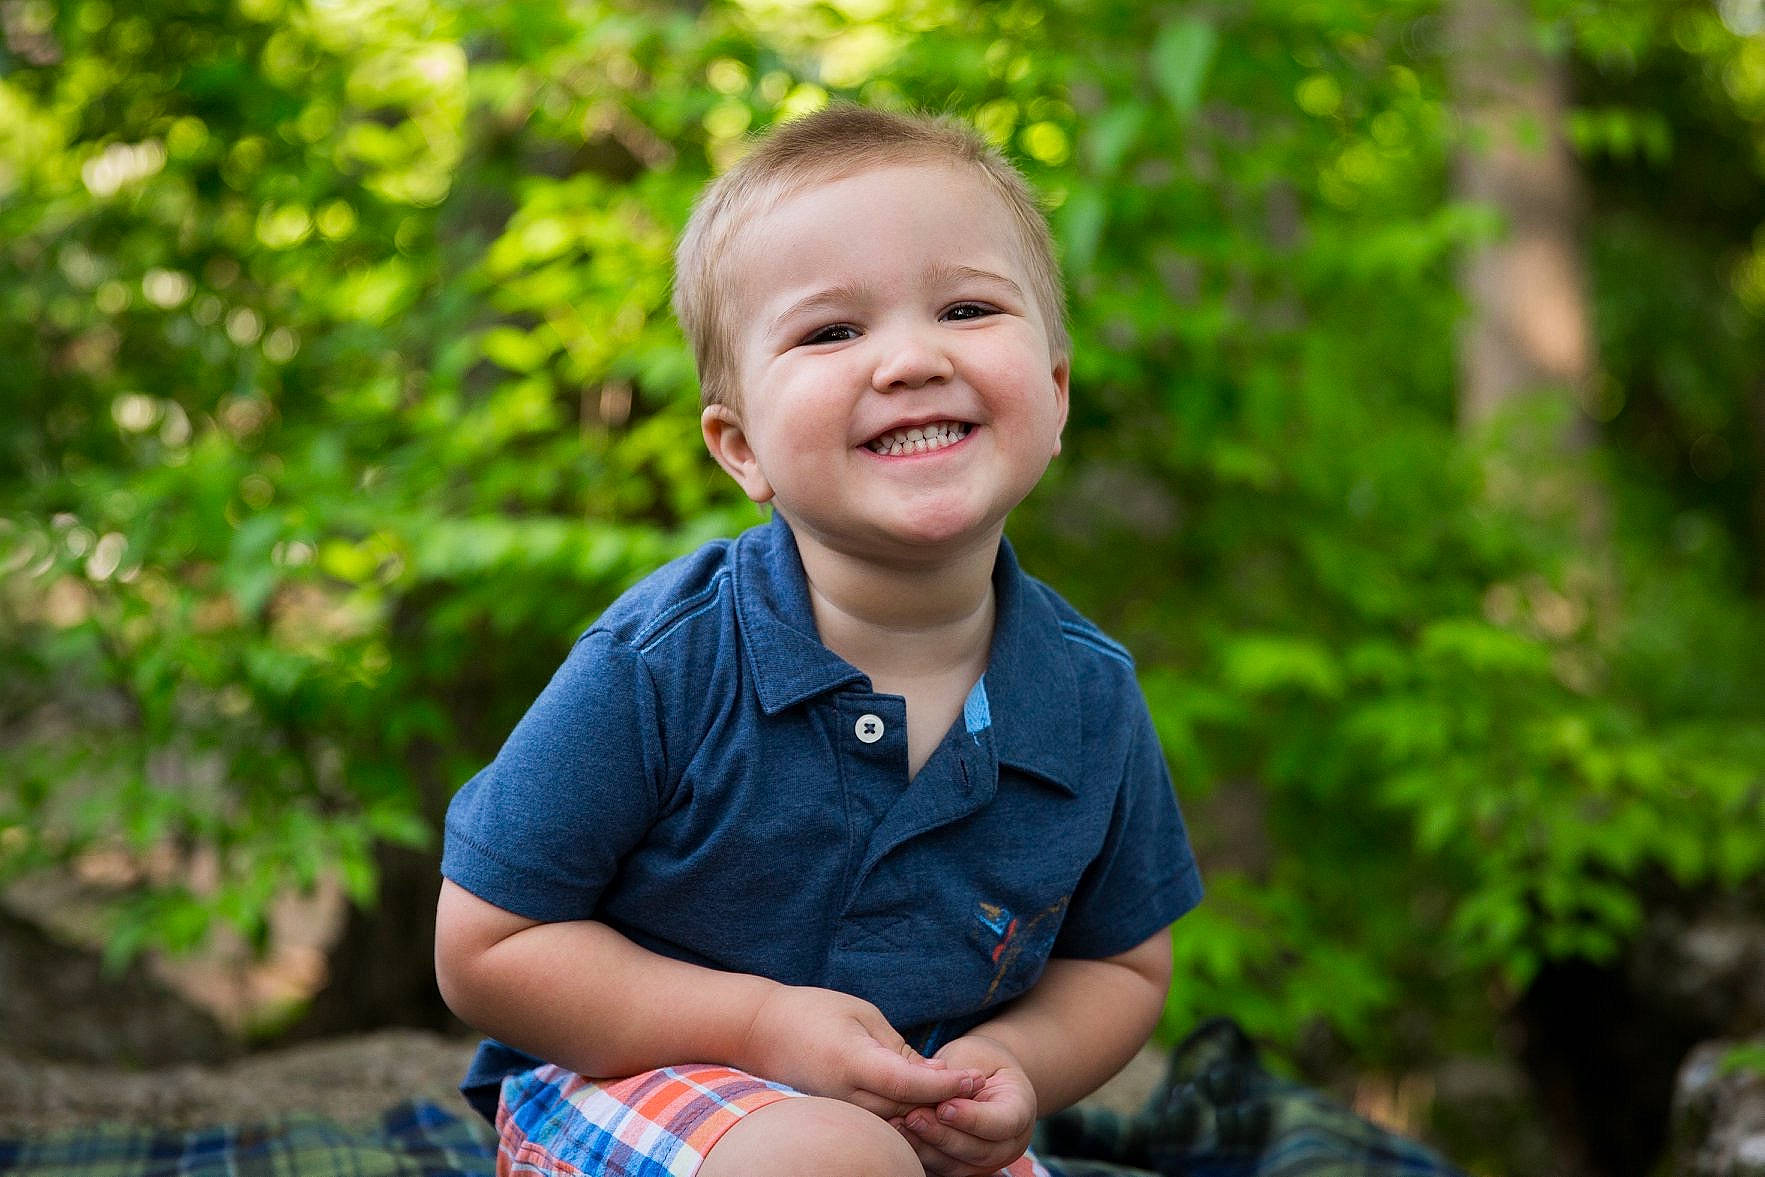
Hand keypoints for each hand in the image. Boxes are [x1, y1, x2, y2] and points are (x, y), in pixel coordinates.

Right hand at [737, 984, 981, 1119]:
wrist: (761, 1031)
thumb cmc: (813, 1011)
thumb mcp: (862, 1014)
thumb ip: (897, 1048)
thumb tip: (933, 1073)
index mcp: (852, 1062)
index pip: (909, 1083)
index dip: (946, 1084)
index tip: (975, 1077)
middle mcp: (845, 1094)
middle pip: (908, 1108)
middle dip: (946, 1100)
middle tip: (980, 1086)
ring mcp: (840, 1110)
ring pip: (896, 1121)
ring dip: (928, 1111)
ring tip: (961, 1095)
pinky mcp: (838, 1115)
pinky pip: (880, 1122)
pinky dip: (905, 1114)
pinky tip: (925, 1102)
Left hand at [897, 1034, 1036, 1175]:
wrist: (982, 1076)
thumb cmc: (979, 1060)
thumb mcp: (974, 1055)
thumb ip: (958, 1075)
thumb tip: (932, 1087)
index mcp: (1021, 1110)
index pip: (1002, 1123)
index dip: (972, 1118)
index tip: (943, 1107)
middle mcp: (1010, 1143)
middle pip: (979, 1151)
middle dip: (943, 1135)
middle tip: (913, 1117)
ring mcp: (988, 1161)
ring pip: (957, 1166)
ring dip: (926, 1148)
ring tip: (899, 1126)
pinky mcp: (964, 1167)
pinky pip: (941, 1169)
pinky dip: (920, 1155)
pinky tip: (899, 1137)